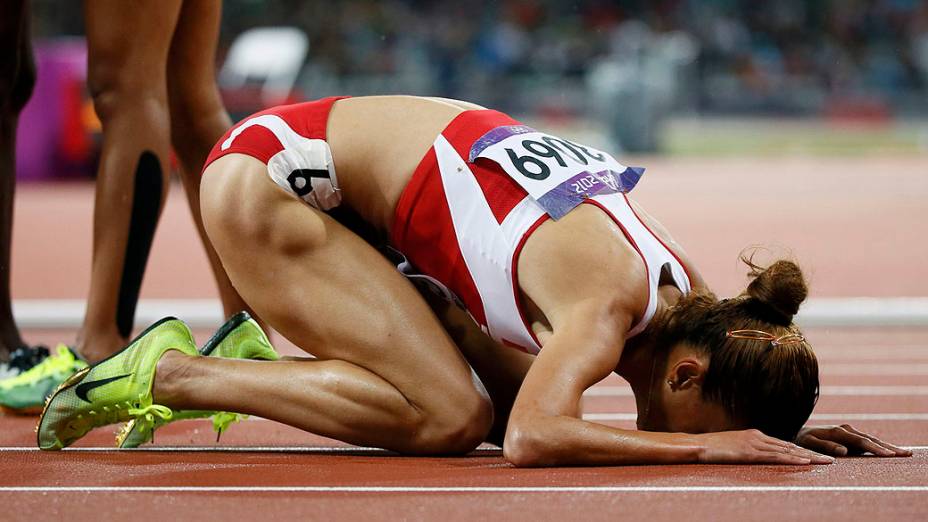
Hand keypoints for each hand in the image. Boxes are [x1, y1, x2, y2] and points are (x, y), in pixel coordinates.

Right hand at [696, 429, 833, 464]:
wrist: (696, 445)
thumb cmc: (711, 448)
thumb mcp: (732, 447)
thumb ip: (745, 450)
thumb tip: (752, 456)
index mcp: (754, 435)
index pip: (784, 443)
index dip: (802, 449)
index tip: (818, 454)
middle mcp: (758, 437)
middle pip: (791, 445)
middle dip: (814, 452)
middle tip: (833, 458)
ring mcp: (754, 443)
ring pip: (788, 450)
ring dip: (810, 456)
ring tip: (827, 462)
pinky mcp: (750, 452)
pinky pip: (775, 456)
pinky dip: (792, 458)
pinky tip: (805, 462)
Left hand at [795, 424, 912, 457]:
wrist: (797, 432)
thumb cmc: (801, 440)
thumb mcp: (809, 444)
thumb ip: (825, 446)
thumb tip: (844, 451)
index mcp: (838, 432)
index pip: (861, 442)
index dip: (876, 449)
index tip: (889, 455)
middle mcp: (846, 430)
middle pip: (871, 439)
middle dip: (889, 447)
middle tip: (906, 453)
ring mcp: (849, 432)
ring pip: (872, 440)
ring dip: (888, 446)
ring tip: (905, 452)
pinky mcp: (850, 436)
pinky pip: (867, 441)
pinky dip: (880, 446)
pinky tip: (891, 451)